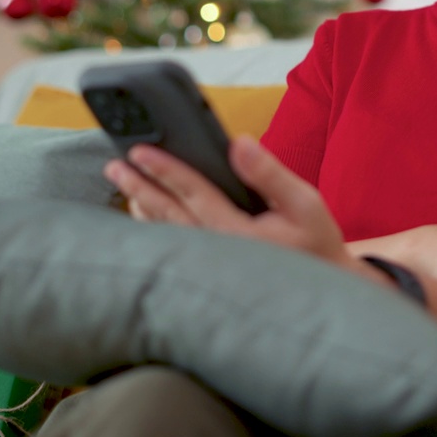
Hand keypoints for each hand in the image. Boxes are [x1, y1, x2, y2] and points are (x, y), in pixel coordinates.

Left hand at [104, 136, 352, 269]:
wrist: (322, 294)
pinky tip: (144, 215)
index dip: (164, 170)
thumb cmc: (314, 244)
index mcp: (237, 236)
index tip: (138, 151)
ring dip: (141, 208)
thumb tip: (239, 142)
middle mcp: (215, 254)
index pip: (192, 194)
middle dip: (138, 186)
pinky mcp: (208, 274)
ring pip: (164, 235)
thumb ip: (269, 173)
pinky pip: (172, 250)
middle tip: (114, 165)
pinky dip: (154, 230)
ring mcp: (209, 268)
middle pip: (167, 214)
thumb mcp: (304, 204)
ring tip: (123, 185)